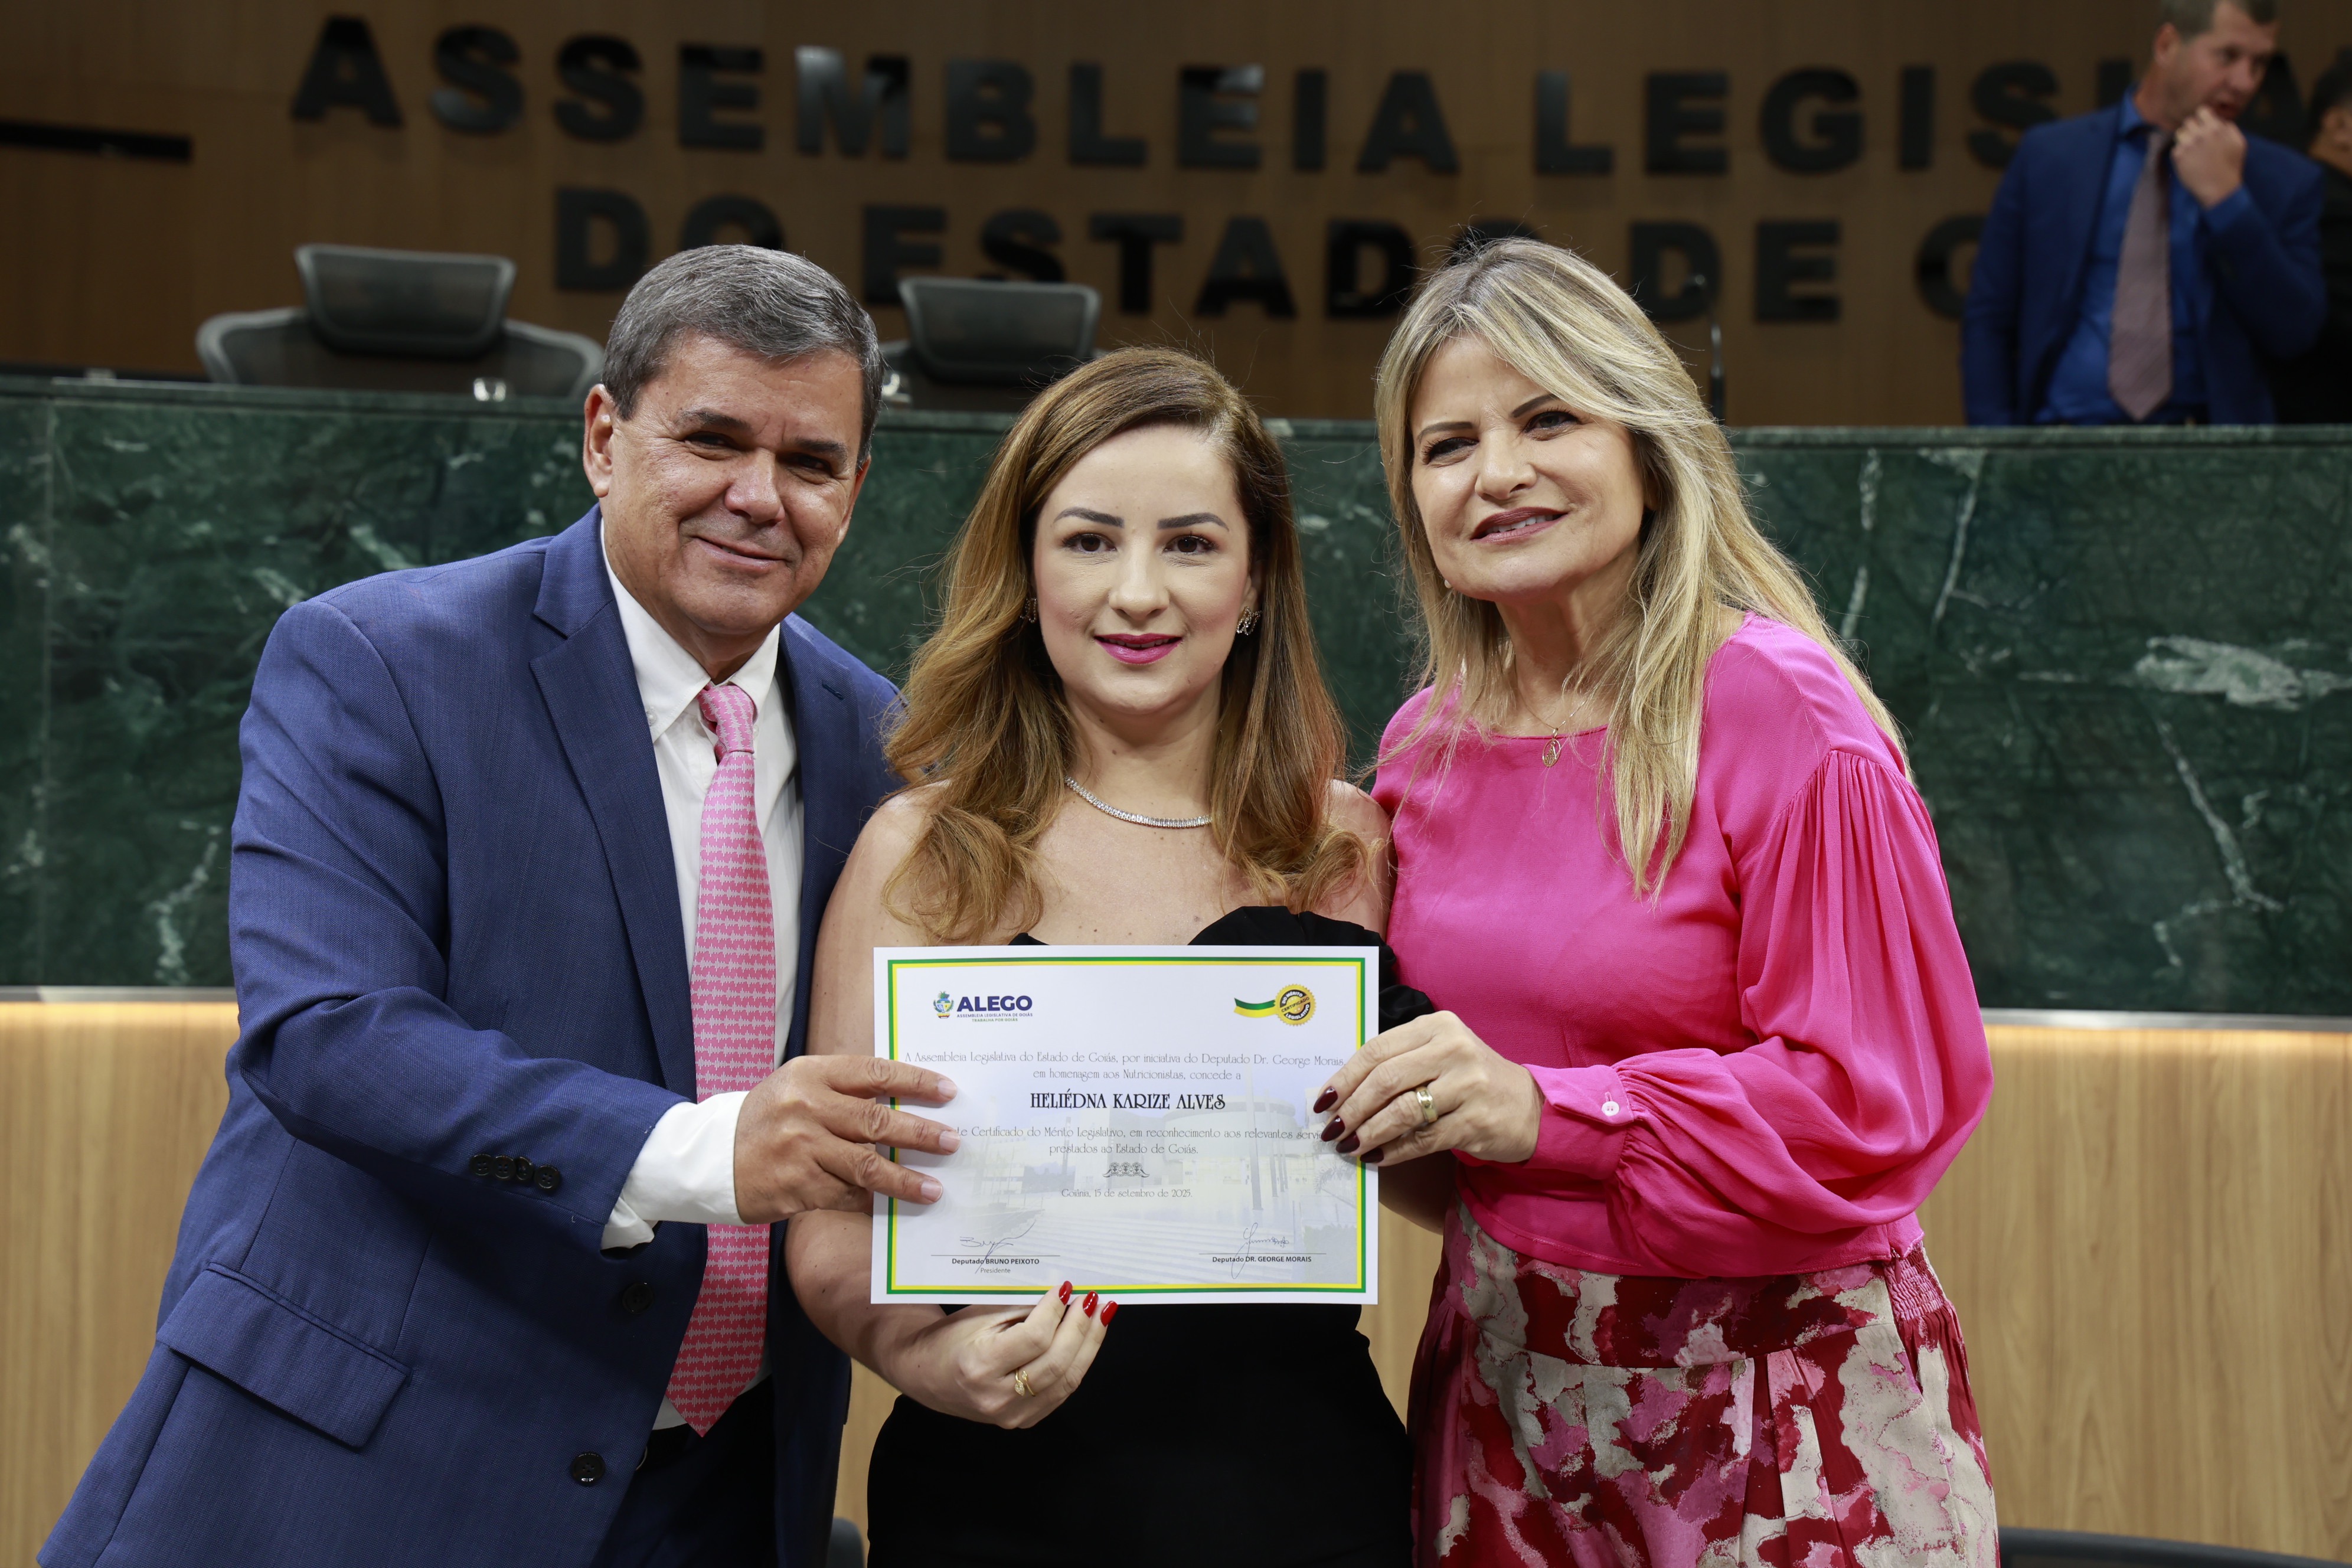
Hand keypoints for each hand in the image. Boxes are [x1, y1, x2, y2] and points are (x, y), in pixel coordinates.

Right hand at [732, 1055, 959, 1221]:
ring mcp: (800, 1150)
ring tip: (934, 1189)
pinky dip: (871, 1200)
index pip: (874, 1073)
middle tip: (952, 1142)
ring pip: (866, 1166)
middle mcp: (806, 1109)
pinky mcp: (796, 1187)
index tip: (948, 1091)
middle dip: (920, 1133)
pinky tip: (892, 1204)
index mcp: (811, 1075)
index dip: (915, 1082)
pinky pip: (846, 1195)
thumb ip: (845, 1090)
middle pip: (876, 1121)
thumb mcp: (800, 1086)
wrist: (714, 1157)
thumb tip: (906, 1102)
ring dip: (905, 1179)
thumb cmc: (770, 1118)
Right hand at [898, 1282, 1115, 1428]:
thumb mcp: (980, 1314)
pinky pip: (1061, 1392)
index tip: (1067, 1287)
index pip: (1034, 1338)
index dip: (1056, 1311)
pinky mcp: (1022, 1420)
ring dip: (1089, 1345)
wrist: (926, 1374)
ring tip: (1101, 1316)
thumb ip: (1022, 1308)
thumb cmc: (951, 1337)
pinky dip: (1078, 1364)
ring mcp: (1011, 1415)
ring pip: (1066, 1380)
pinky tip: (1087, 1341)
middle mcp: (995, 1397)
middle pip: (1055, 1361)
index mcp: (979, 1366)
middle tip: (1095, 1299)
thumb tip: (1065, 1295)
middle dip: (1081, 1327)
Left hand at [1313, 1010, 1543, 1166]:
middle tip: (1331, 1129)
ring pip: (1402, 1111)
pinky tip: (1377, 1158)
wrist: (1528, 1107)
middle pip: (1385, 1079)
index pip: (1377, 1049)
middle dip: (1351, 1108)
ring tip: (1348, 1146)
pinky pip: (1422, 1139)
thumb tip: (1342, 1093)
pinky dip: (1394, 1151)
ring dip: (1368, 1132)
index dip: (1345, 1077)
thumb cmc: (1470, 1080)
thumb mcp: (1438, 1056)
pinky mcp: (1476, 1120)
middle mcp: (1453, 1049)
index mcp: (1437, 1026)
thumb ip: (1398, 1063)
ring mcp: (1468, 1085)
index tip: (1322, 1100)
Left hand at [2171, 107, 2245, 208]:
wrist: (2219, 188)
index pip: (2202, 111)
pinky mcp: (2178, 156)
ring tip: (2192, 150)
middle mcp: (2200, 133)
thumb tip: (2220, 120)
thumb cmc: (2231, 166)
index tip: (2202, 125)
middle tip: (2197, 140)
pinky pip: (2176, 148)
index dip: (2202, 118)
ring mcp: (2188, 144)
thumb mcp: (2238, 142)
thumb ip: (2229, 127)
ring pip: (2179, 133)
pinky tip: (2189, 161)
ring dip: (2185, 139)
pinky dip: (2181, 153)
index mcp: (2216, 128)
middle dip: (2192, 129)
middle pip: (2189, 121)